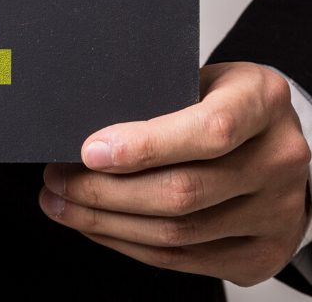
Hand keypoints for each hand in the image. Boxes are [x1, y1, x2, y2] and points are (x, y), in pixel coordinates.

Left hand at [39, 62, 311, 286]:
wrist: (277, 140)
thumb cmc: (227, 99)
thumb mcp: (203, 75)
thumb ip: (160, 92)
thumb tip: (86, 121)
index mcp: (263, 100)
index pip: (209, 130)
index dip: (145, 145)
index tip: (89, 150)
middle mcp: (278, 158)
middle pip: (184, 190)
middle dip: (105, 190)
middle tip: (57, 178)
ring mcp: (276, 212)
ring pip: (180, 232)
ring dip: (108, 222)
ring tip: (63, 202)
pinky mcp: (262, 252)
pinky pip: (187, 260)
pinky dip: (133, 244)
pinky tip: (99, 226)